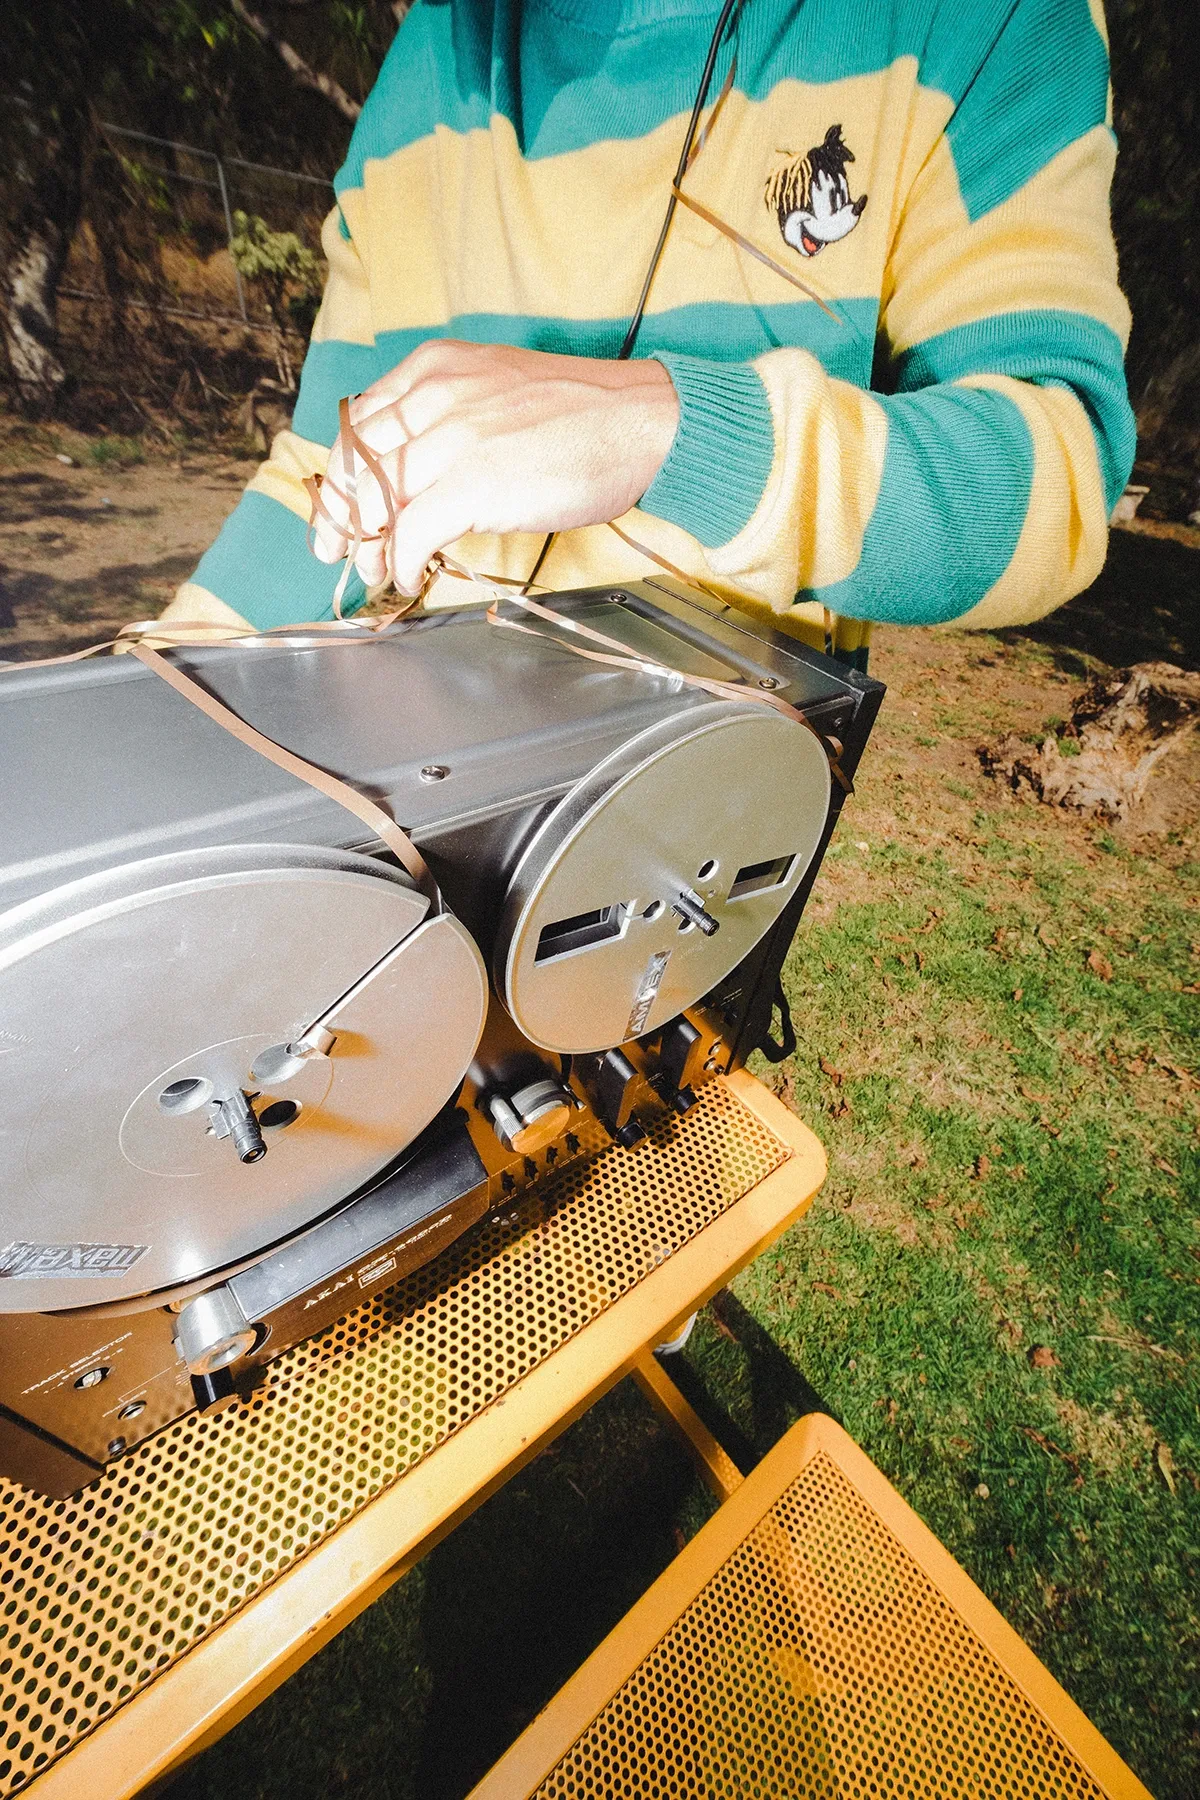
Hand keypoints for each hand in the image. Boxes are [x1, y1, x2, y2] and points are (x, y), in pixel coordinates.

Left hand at [310, 341, 678, 594]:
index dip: (342, 474)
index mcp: (434, 368)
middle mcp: (434, 395)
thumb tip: (415, 471)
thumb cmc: (582, 413)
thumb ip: (448, 414)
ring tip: (375, 571)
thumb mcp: (496, 389)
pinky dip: (402, 563)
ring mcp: (453, 438)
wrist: (642, 420)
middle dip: (342, 516)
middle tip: (336, 550)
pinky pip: (412, 532)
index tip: (337, 508)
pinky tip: (410, 577)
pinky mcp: (475, 483)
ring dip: (370, 546)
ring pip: (380, 501)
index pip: (360, 423)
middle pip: (359, 463)